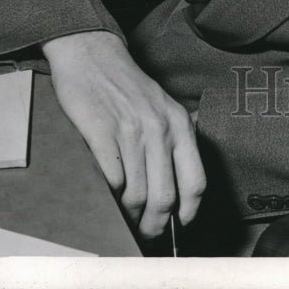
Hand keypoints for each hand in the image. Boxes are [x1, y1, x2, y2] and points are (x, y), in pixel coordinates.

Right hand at [41, 30, 204, 238]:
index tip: (178, 225)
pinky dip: (110, 197)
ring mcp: (131, 131)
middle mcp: (160, 129)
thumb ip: (173, 140)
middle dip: (154, 225)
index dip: (188, 213)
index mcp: (179, 124)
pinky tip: (108, 197)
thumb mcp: (163, 107)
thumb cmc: (126, 86)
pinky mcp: (102, 133)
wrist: (93, 56)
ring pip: (137, 195)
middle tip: (145, 233)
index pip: (195, 182)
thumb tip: (177, 188)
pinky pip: (112, 180)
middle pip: (165, 198)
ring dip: (129, 216)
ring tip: (124, 219)